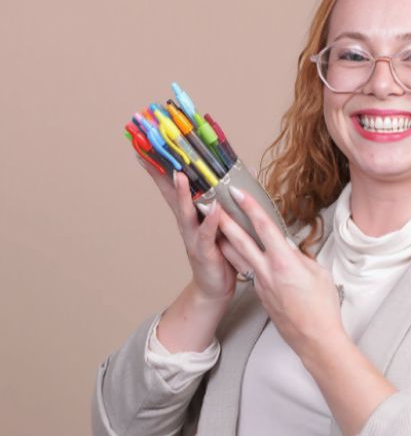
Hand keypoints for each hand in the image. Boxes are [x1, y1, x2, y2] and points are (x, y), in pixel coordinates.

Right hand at [135, 156, 237, 302]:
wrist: (215, 287)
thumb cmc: (219, 253)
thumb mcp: (219, 222)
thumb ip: (224, 200)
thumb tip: (238, 175)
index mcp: (189, 214)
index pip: (171, 186)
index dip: (160, 168)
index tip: (145, 147)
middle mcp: (186, 223)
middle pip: (171, 194)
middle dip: (162, 174)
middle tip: (151, 153)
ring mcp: (193, 237)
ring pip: (186, 212)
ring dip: (182, 193)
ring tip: (180, 174)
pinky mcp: (205, 251)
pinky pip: (207, 233)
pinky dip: (211, 220)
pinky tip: (214, 207)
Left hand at [217, 186, 344, 357]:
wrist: (314, 339)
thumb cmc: (322, 308)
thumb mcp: (318, 274)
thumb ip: (300, 258)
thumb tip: (289, 250)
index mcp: (284, 262)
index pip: (264, 227)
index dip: (250, 206)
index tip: (238, 192)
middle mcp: (267, 272)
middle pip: (240, 241)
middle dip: (225, 220)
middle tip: (210, 205)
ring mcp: (261, 285)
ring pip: (239, 257)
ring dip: (226, 240)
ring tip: (216, 226)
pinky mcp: (261, 295)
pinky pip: (248, 272)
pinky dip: (241, 259)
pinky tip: (239, 253)